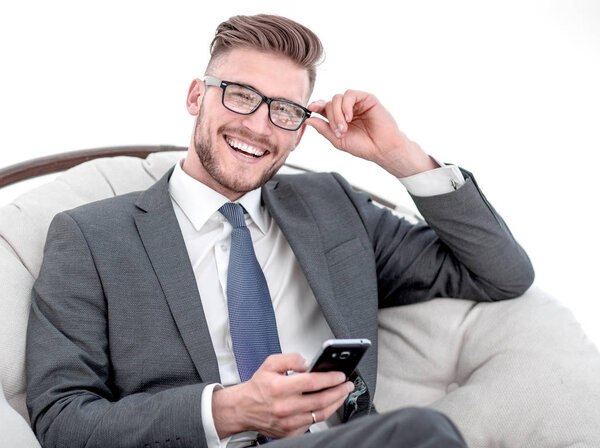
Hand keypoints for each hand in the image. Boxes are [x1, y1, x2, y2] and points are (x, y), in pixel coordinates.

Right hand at [212, 353, 353, 438]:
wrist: (243, 408)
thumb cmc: (258, 387)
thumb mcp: (270, 363)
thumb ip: (291, 358)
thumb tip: (309, 362)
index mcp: (279, 388)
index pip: (312, 382)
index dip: (329, 378)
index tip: (340, 375)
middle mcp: (285, 407)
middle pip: (320, 400)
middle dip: (338, 391)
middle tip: (347, 384)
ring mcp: (288, 422)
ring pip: (320, 414)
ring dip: (335, 403)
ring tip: (342, 393)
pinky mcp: (290, 432)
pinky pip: (313, 423)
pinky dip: (323, 413)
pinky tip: (328, 404)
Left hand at [306, 90, 437, 177]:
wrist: (382, 149)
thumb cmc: (362, 146)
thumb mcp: (338, 140)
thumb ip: (323, 129)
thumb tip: (307, 120)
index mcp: (339, 117)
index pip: (324, 107)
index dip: (316, 106)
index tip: (310, 109)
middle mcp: (347, 108)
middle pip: (330, 103)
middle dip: (330, 117)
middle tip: (339, 131)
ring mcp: (357, 103)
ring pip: (337, 98)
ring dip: (337, 113)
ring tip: (344, 128)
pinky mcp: (367, 98)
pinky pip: (350, 94)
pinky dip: (346, 105)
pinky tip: (349, 117)